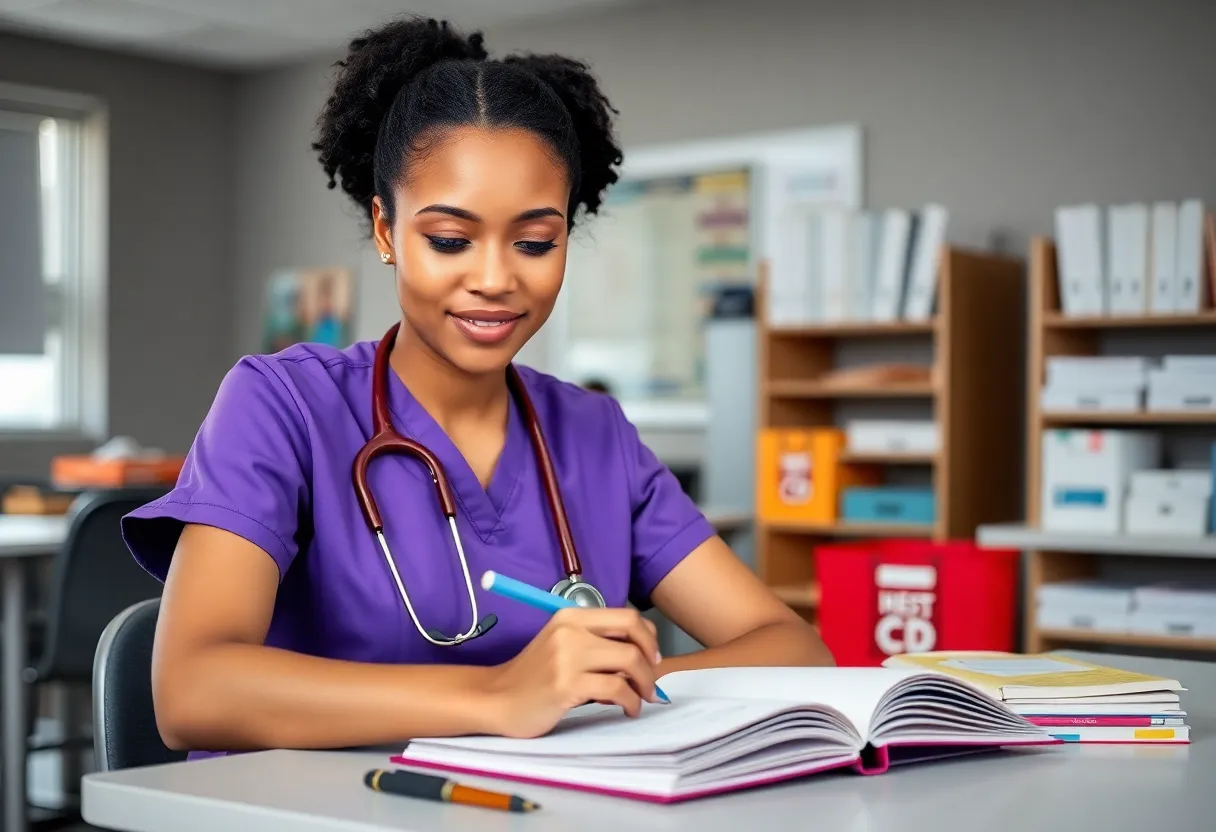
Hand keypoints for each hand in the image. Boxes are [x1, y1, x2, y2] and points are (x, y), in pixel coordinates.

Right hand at [483, 607, 663, 738]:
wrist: (498, 700)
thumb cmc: (534, 677)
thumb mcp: (563, 646)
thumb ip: (595, 643)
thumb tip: (643, 654)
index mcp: (570, 616)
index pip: (626, 616)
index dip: (648, 637)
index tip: (651, 658)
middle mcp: (570, 630)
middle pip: (633, 634)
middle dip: (651, 660)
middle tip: (651, 682)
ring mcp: (567, 656)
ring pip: (629, 660)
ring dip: (644, 684)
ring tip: (640, 699)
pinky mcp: (566, 684)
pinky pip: (616, 688)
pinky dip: (630, 701)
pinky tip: (627, 709)